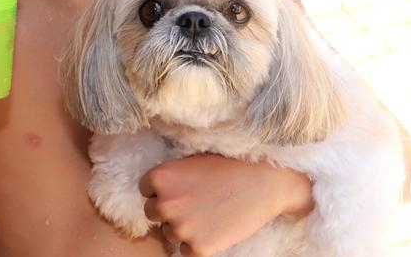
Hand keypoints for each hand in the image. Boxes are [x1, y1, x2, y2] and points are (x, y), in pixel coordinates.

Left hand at [139, 155, 312, 256]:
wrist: (264, 182)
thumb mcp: (192, 161)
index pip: (146, 190)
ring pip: (169, 233)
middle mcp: (165, 203)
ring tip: (207, 214)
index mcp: (161, 177)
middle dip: (168, 210)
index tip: (180, 190)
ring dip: (183, 228)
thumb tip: (158, 192)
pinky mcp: (198, 248)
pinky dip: (196, 244)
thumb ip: (172, 178)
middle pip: (152, 213)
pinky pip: (185, 251)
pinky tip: (213, 228)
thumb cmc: (230, 167)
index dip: (162, 190)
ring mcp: (181, 228)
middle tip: (193, 204)